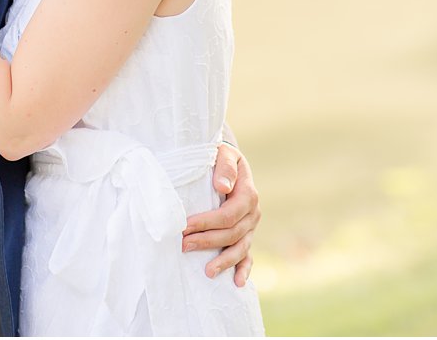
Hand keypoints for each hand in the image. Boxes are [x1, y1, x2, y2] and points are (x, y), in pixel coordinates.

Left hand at [183, 143, 259, 285]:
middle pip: (232, 234)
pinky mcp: (246, 235)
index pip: (228, 214)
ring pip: (240, 249)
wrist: (228, 162)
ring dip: (224, 261)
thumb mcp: (223, 153)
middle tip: (183, 245)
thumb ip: (224, 167)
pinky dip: (244, 269)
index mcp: (247, 194)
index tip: (185, 226)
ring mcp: (250, 227)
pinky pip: (248, 256)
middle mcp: (252, 213)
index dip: (207, 223)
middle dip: (207, 241)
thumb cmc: (220, 157)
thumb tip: (222, 187)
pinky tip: (236, 282)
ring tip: (207, 271)